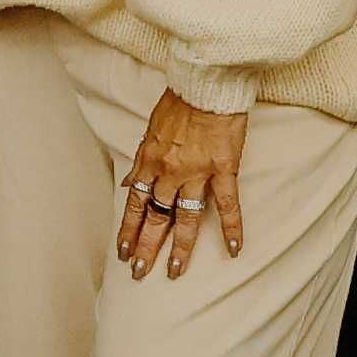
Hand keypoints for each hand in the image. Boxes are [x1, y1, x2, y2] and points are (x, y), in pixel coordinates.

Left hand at [115, 96, 251, 277]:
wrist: (207, 83)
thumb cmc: (179, 102)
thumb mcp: (150, 130)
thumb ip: (141, 161)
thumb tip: (127, 184)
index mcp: (149, 161)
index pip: (135, 203)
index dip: (129, 229)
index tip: (123, 251)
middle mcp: (169, 171)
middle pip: (155, 216)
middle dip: (146, 246)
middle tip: (139, 273)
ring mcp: (197, 172)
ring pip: (186, 217)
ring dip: (180, 246)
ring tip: (175, 270)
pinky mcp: (224, 168)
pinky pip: (227, 204)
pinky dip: (231, 227)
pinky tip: (233, 249)